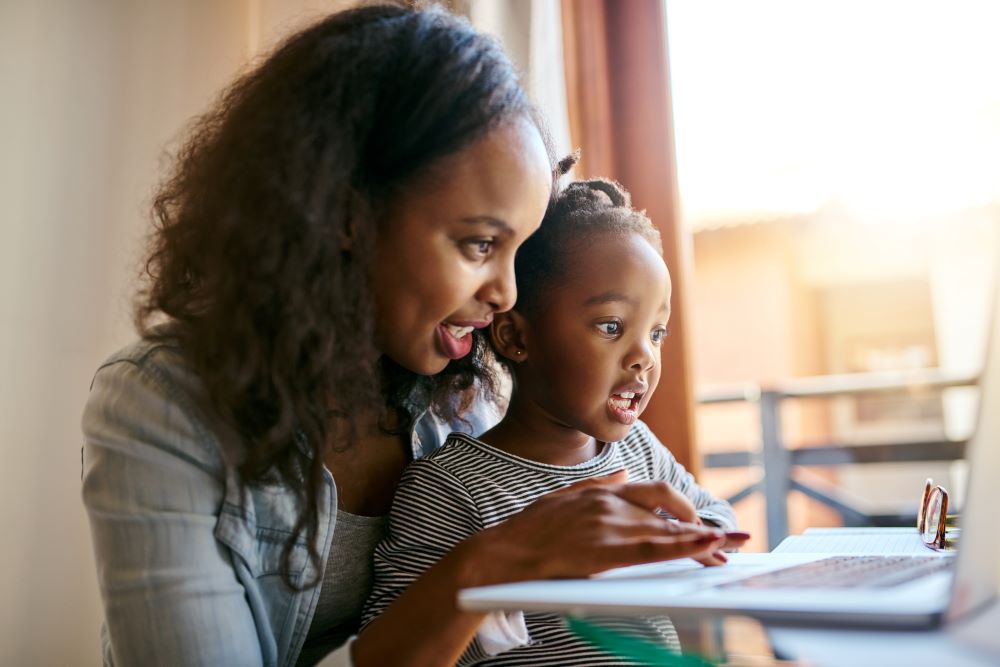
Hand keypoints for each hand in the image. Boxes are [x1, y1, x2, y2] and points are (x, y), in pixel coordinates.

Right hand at [462, 470, 726, 584]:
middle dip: (702, 528)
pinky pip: (655, 547)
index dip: (684, 507)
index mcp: (604, 491)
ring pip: (669, 530)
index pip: (656, 492)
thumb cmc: (532, 527)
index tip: (701, 522)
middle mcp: (612, 503)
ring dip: (703, 541)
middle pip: (671, 512)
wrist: (508, 551)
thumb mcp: (566, 494)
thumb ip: (600, 483)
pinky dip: (685, 546)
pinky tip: (706, 547)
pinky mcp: (606, 549)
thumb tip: (627, 473)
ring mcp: (610, 525)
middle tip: (728, 543)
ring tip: (730, 549)